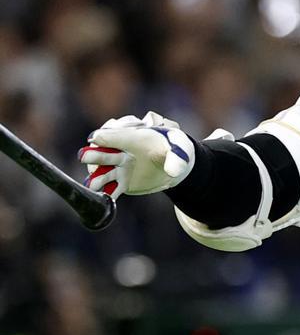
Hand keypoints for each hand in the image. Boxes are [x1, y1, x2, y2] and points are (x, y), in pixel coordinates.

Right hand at [78, 111, 194, 199]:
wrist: (175, 164)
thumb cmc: (176, 148)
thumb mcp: (181, 148)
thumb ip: (177, 158)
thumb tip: (173, 171)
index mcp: (133, 137)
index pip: (115, 135)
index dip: (105, 137)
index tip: (96, 139)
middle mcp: (121, 151)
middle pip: (102, 152)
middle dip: (94, 154)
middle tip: (84, 156)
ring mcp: (120, 168)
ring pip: (103, 172)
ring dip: (97, 177)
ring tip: (92, 184)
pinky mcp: (122, 182)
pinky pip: (111, 189)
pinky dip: (107, 194)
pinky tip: (103, 200)